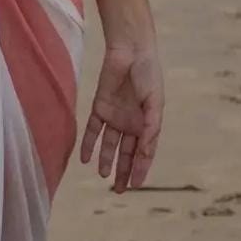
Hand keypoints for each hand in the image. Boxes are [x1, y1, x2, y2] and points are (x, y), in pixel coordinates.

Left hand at [80, 37, 163, 192]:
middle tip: (120, 190)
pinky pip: (92, 129)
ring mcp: (115, 116)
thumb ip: (150, 127)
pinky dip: (88, 144)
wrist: (131, 50)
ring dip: (107, 160)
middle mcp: (131, 123)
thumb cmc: (148, 74)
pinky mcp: (99, 107)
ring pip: (109, 144)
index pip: (144, 152)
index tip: (136, 186)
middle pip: (127, 152)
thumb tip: (146, 152)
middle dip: (124, 171)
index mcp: (147, 123)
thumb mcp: (154, 103)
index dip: (140, 169)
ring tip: (104, 175)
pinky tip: (85, 159)